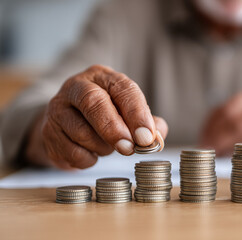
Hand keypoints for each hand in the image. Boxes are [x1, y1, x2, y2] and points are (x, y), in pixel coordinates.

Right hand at [25, 65, 167, 168]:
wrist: (70, 124)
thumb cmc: (109, 115)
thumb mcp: (131, 113)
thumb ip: (148, 123)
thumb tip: (156, 138)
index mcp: (103, 77)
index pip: (123, 89)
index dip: (136, 114)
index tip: (146, 137)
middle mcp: (77, 87)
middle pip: (94, 103)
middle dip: (113, 129)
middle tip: (128, 148)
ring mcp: (58, 108)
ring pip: (81, 131)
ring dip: (102, 147)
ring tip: (108, 147)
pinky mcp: (47, 132)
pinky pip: (70, 151)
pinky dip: (87, 159)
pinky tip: (91, 153)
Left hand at [200, 85, 241, 160]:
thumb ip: (230, 116)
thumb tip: (206, 138)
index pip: (227, 110)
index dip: (211, 127)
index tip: (202, 140)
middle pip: (235, 125)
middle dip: (217, 140)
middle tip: (206, 151)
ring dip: (228, 149)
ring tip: (217, 155)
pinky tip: (235, 157)